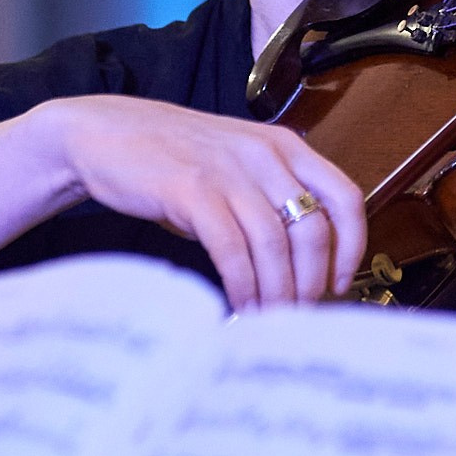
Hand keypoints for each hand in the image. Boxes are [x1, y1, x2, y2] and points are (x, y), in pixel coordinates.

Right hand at [35, 96, 365, 310]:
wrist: (104, 133)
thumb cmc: (174, 159)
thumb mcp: (237, 167)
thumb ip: (270, 202)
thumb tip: (300, 270)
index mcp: (285, 146)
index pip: (344, 197)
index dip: (351, 247)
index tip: (338, 284)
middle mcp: (265, 154)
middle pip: (313, 229)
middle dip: (309, 283)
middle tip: (297, 316)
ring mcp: (229, 170)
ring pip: (275, 244)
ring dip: (276, 292)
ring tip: (267, 321)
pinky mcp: (193, 189)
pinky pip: (232, 248)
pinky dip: (241, 285)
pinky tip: (238, 305)